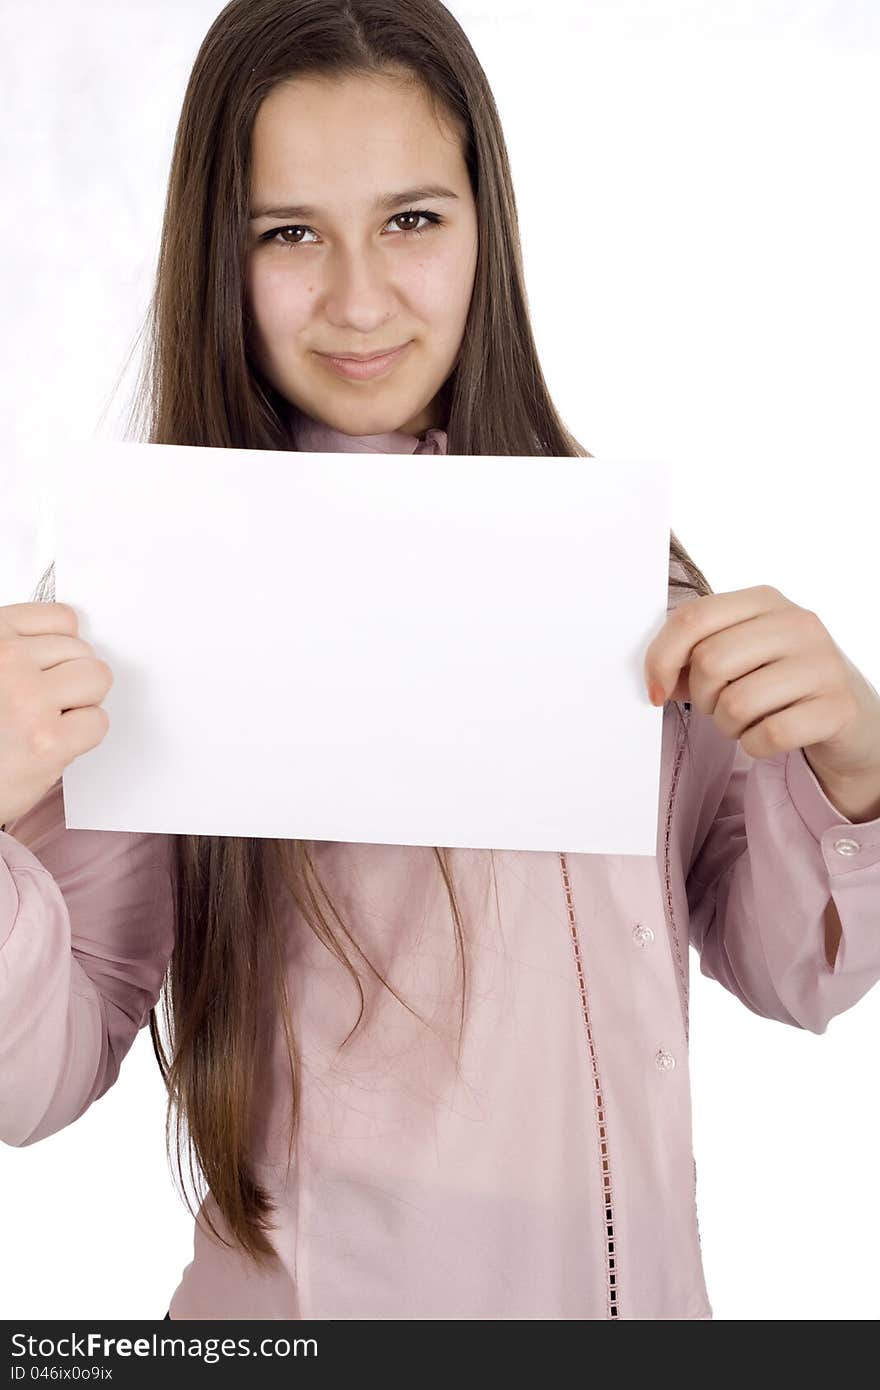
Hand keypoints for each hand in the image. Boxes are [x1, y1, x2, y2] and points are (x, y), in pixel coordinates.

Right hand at [0, 602, 113, 827]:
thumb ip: (17, 648)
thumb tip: (69, 641)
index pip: (61, 618)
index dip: (62, 648)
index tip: (49, 668)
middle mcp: (5, 659)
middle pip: (82, 650)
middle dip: (71, 679)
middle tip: (42, 706)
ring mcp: (27, 698)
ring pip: (96, 678)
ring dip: (80, 703)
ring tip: (47, 721)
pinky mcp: (46, 740)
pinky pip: (97, 721)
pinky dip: (82, 736)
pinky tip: (51, 743)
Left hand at [642, 585, 879, 790]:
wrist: (848, 716)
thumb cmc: (778, 682)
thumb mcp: (740, 654)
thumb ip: (694, 654)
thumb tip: (655, 678)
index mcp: (765, 600)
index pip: (692, 618)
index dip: (660, 659)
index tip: (656, 690)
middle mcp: (798, 623)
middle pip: (710, 662)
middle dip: (701, 697)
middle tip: (716, 706)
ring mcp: (822, 664)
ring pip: (736, 703)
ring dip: (728, 725)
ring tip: (746, 721)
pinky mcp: (836, 707)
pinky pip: (767, 735)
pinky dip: (754, 746)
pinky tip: (768, 735)